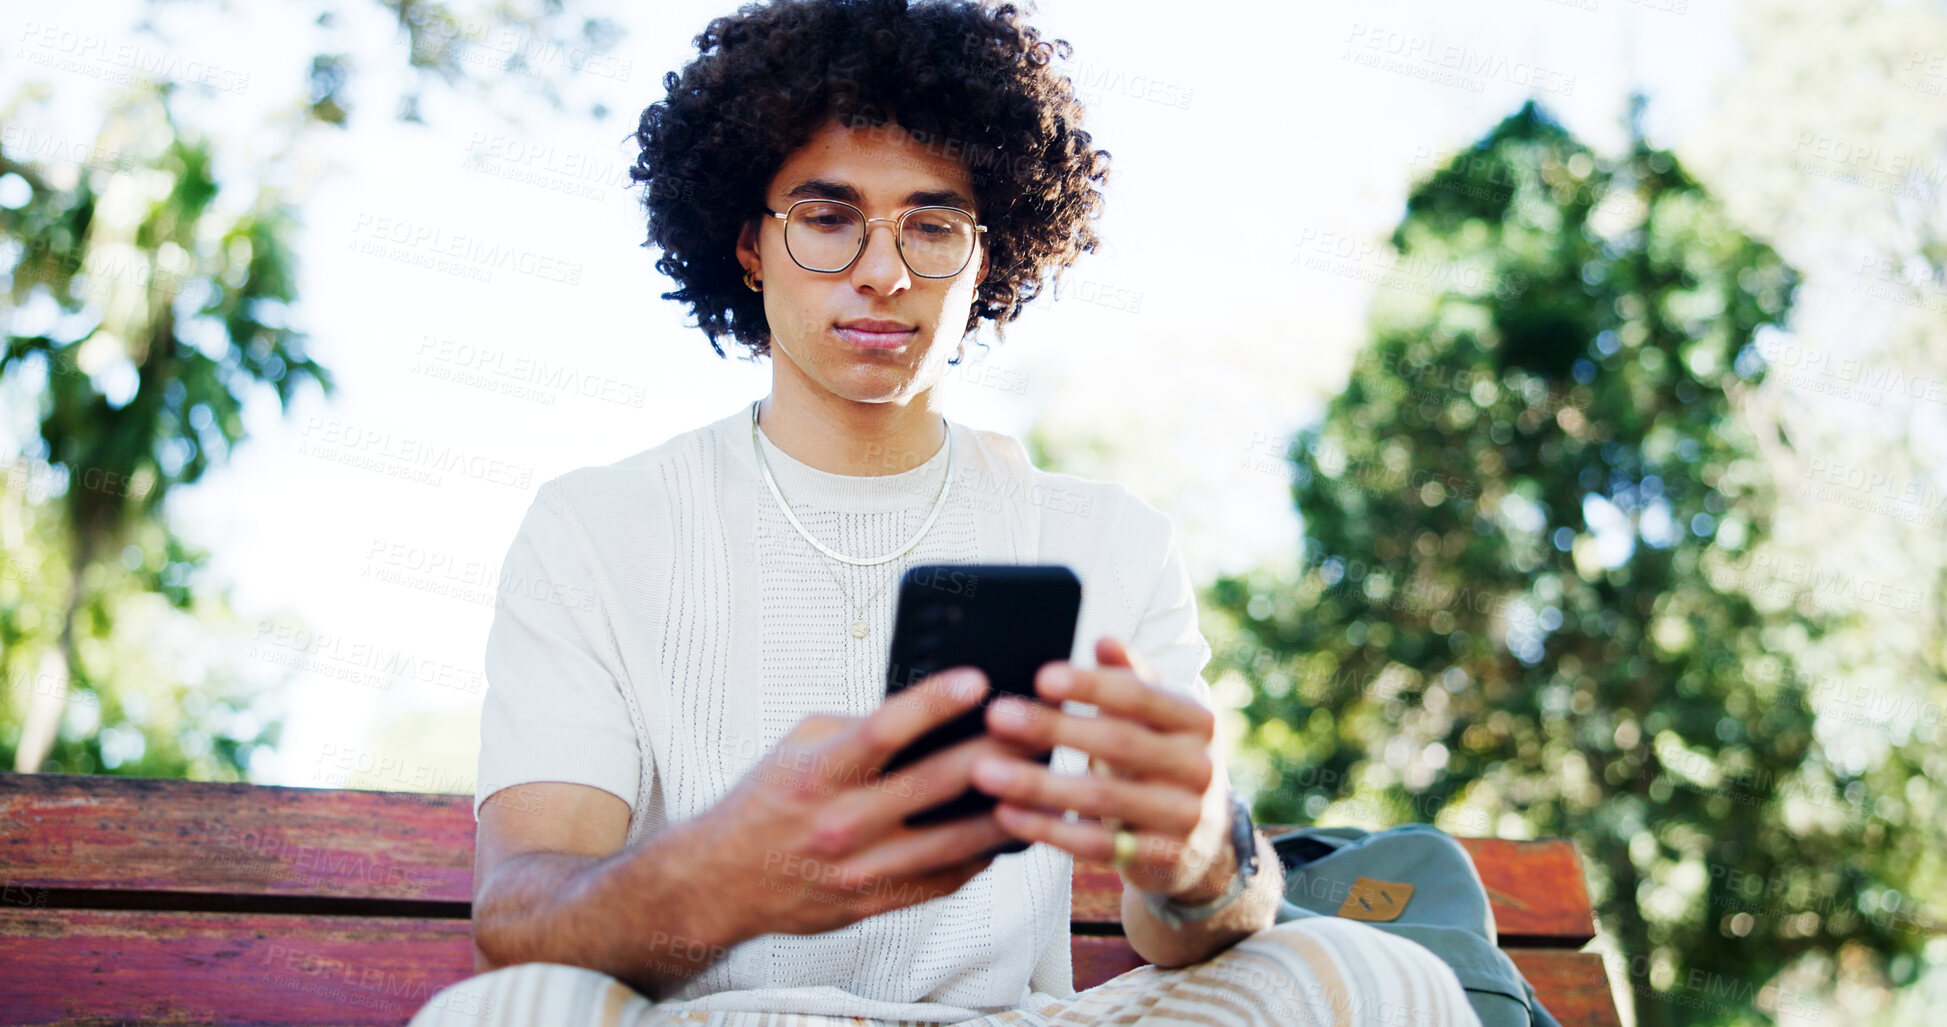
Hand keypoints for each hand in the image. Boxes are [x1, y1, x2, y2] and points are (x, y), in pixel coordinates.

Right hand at [688, 667, 1036, 940]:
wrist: (720, 881)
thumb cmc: (765, 801)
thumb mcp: (798, 746)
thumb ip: (858, 728)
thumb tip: (926, 712)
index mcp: (819, 774)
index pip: (883, 729)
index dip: (934, 702)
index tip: (978, 679)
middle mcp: (840, 823)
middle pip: (934, 784)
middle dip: (993, 752)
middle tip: (1035, 729)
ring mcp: (860, 870)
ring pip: (953, 842)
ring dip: (1004, 811)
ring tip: (1041, 784)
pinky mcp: (872, 903)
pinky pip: (943, 881)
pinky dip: (980, 856)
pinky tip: (1008, 832)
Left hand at [969, 636, 1230, 901]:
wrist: (1205, 842)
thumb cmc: (1163, 760)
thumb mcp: (1159, 718)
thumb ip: (1132, 679)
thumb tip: (1104, 641)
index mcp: (1197, 720)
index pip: (1141, 696)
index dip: (1092, 686)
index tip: (1042, 677)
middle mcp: (1199, 767)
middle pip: (1117, 743)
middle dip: (1052, 728)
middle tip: (997, 716)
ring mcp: (1183, 818)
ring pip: (1102, 799)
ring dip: (1037, 784)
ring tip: (983, 770)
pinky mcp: (1161, 860)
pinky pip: (1096, 846)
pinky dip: (1047, 830)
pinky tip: (1006, 815)